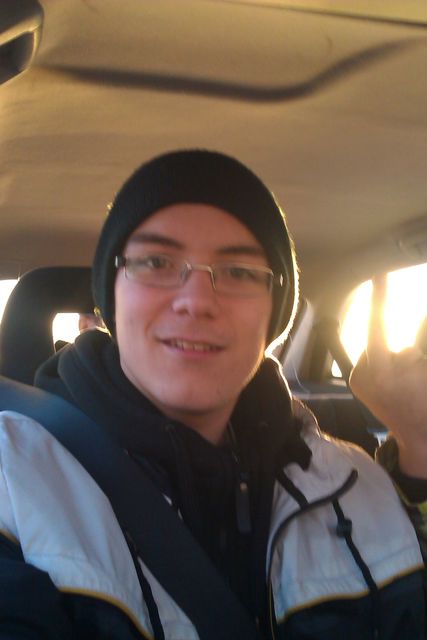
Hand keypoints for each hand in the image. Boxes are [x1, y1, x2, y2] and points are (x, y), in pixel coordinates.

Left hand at [349, 275, 426, 477]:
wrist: (419, 439)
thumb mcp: (426, 369)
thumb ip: (416, 348)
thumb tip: (414, 328)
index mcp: (386, 372)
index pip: (381, 325)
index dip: (380, 297)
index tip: (378, 275)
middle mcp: (366, 374)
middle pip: (386, 338)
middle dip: (406, 348)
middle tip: (416, 374)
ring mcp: (359, 379)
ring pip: (381, 348)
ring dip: (396, 355)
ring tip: (407, 382)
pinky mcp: (356, 382)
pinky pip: (373, 358)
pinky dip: (386, 362)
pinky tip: (395, 381)